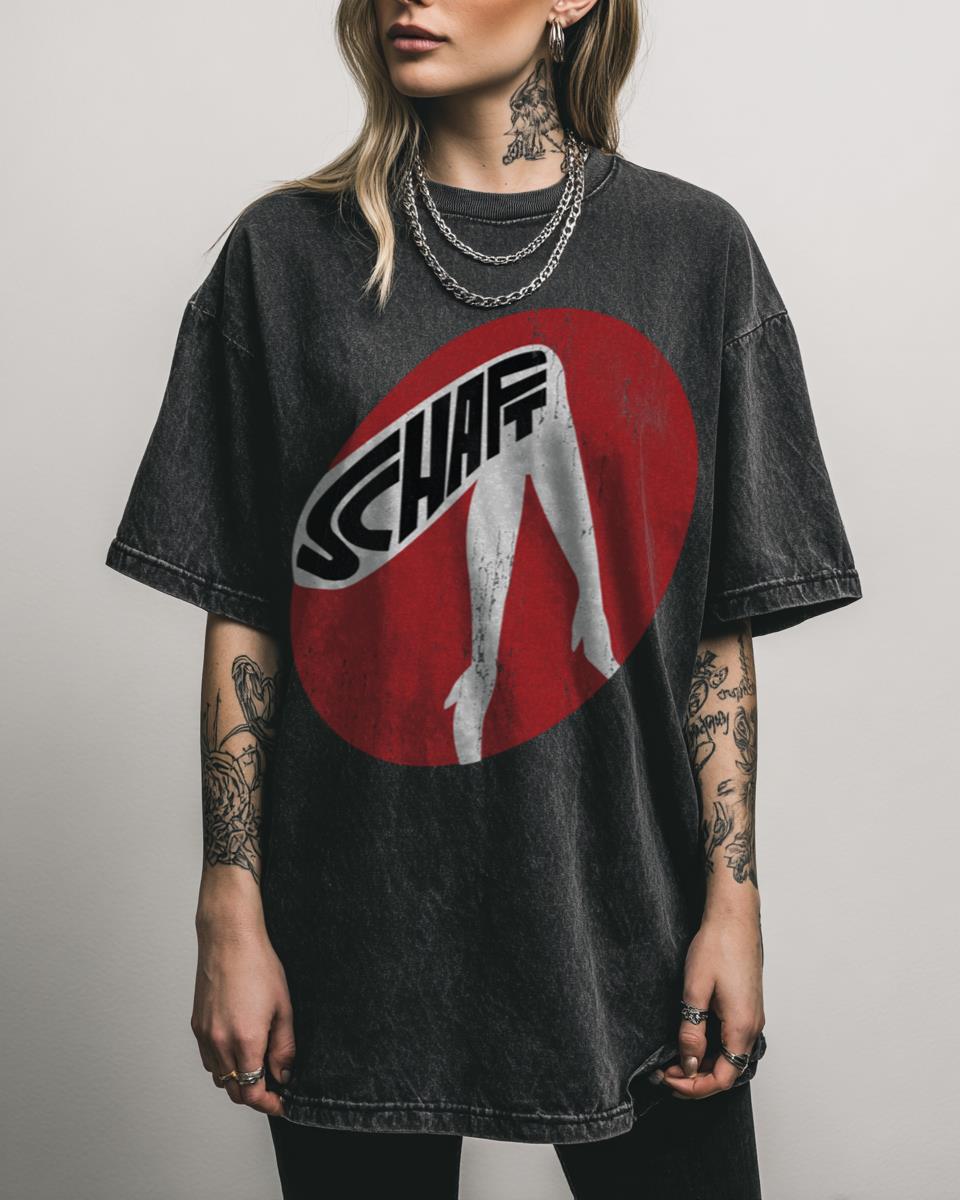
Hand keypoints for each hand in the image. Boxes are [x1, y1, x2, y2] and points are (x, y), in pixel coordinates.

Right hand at [191, 916, 295, 1116]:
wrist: (229, 940)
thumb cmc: (258, 966)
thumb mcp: (283, 1007)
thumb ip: (284, 1047)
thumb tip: (284, 1074)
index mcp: (245, 1040)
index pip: (252, 1092)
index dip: (268, 1104)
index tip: (281, 1103)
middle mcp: (220, 1043)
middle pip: (234, 1091)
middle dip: (255, 1095)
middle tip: (274, 1088)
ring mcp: (205, 1035)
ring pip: (219, 1077)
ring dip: (238, 1080)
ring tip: (258, 1066)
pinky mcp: (196, 1026)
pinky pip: (208, 1059)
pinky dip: (223, 1065)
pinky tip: (238, 1050)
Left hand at [658, 909, 764, 1099]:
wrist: (734, 918)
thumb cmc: (717, 946)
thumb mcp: (695, 990)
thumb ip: (692, 1031)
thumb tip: (689, 1064)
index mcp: (742, 1027)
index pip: (722, 1078)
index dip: (694, 1087)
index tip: (668, 1079)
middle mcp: (753, 1027)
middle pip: (727, 1072)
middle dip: (695, 1079)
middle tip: (664, 1072)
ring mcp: (752, 1017)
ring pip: (729, 1057)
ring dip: (703, 1064)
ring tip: (673, 1059)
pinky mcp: (747, 1008)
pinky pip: (731, 1040)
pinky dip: (711, 1049)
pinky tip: (691, 1041)